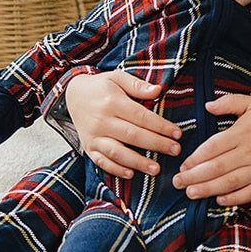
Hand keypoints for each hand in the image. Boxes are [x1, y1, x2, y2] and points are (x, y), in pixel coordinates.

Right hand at [65, 69, 180, 179]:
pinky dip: (115, 169)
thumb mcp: (117, 77)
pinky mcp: (88, 147)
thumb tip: (158, 90)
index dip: (160, 126)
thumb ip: (137, 85)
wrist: (73, 95)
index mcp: (112, 102)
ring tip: (156, 169)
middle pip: (132, 135)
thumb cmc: (100, 87)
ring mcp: (94, 136)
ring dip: (138, 162)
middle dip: (156, 144)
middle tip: (175, 151)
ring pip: (117, 152)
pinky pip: (102, 161)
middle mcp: (102, 121)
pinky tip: (130, 174)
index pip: (141, 116)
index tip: (177, 133)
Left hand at [174, 94, 250, 206]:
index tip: (182, 165)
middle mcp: (250, 152)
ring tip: (190, 193)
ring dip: (208, 189)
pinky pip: (249, 193)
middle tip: (177, 183)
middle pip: (217, 167)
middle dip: (195, 176)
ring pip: (229, 181)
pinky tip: (219, 200)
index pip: (213, 147)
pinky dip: (234, 198)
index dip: (195, 157)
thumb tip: (208, 106)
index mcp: (242, 133)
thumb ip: (229, 102)